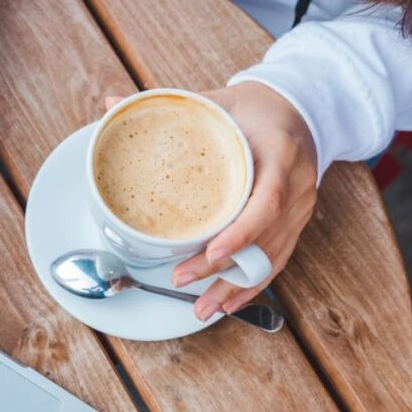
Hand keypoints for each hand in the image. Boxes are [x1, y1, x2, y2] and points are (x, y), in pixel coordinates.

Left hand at [104, 83, 317, 319]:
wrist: (300, 108)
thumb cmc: (253, 107)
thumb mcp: (217, 100)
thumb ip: (168, 104)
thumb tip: (111, 105)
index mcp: (280, 153)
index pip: (267, 201)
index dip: (241, 233)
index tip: (212, 254)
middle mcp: (296, 185)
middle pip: (264, 239)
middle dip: (223, 269)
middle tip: (181, 280)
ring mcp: (300, 208)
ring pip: (271, 258)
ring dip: (235, 288)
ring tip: (202, 310)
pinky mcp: (297, 223)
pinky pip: (277, 261)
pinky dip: (252, 285)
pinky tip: (228, 304)